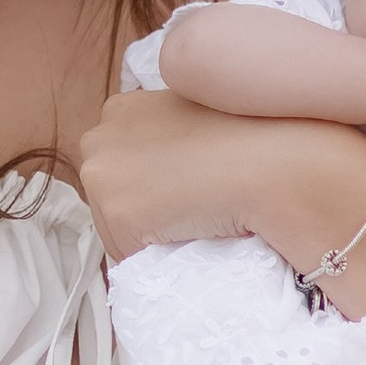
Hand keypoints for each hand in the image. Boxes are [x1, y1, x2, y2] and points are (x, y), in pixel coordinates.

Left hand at [80, 87, 289, 257]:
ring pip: (114, 228)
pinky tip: (188, 233)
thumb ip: (167, 137)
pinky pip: (129, 254)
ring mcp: (102, 175)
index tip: (178, 194)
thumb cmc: (245, 135)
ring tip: (190, 220)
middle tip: (186, 211)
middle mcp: (99, 137)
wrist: (265, 159)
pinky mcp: (118, 214)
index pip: (116, 167)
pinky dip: (156, 254)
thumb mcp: (191, 118)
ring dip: (148, 233)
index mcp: (120, 110)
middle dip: (140, 209)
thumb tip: (167, 170)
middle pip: (108, 197)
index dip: (147, 187)